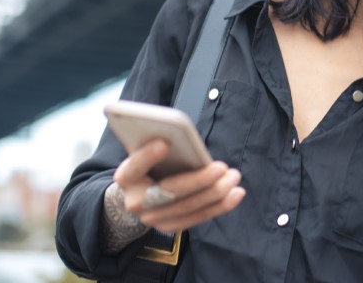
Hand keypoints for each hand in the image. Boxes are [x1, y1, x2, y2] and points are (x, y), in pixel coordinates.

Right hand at [113, 139, 245, 232]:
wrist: (138, 193)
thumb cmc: (148, 165)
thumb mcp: (146, 152)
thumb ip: (158, 145)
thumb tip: (182, 136)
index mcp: (126, 177)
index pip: (134, 167)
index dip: (147, 156)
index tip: (164, 143)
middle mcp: (136, 202)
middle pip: (170, 192)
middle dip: (199, 180)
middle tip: (222, 167)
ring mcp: (153, 218)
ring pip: (188, 207)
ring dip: (216, 193)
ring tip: (234, 177)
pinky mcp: (170, 227)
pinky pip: (198, 218)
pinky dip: (220, 206)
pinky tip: (237, 194)